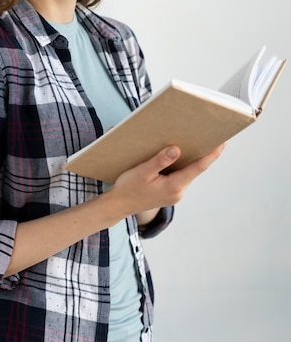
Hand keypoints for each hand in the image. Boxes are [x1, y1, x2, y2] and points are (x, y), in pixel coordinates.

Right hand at [105, 143, 225, 219]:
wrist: (119, 205)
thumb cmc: (128, 188)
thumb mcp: (142, 172)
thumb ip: (160, 161)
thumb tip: (177, 149)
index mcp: (174, 186)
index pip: (198, 167)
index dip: (211, 154)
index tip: (222, 142)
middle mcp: (178, 192)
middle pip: (196, 169)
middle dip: (203, 153)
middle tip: (212, 136)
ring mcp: (175, 194)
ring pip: (188, 173)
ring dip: (193, 159)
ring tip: (198, 141)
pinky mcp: (170, 193)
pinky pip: (181, 176)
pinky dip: (183, 165)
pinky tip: (180, 154)